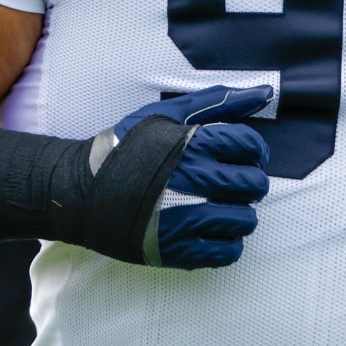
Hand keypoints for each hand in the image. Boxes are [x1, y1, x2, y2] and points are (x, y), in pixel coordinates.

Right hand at [108, 85, 271, 268]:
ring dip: (239, 213)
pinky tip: (211, 228)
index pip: (249, 146)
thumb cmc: (126, 147)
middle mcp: (190, 180)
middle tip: (232, 182)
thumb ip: (217, 103)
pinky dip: (227, 242)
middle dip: (249, 181)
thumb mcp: (165, 114)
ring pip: (244, 221)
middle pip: (253, 185)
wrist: (82, 190)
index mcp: (190, 144)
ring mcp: (183, 219)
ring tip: (221, 205)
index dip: (254, 150)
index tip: (244, 155)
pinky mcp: (176, 249)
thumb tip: (264, 93)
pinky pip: (226, 252)